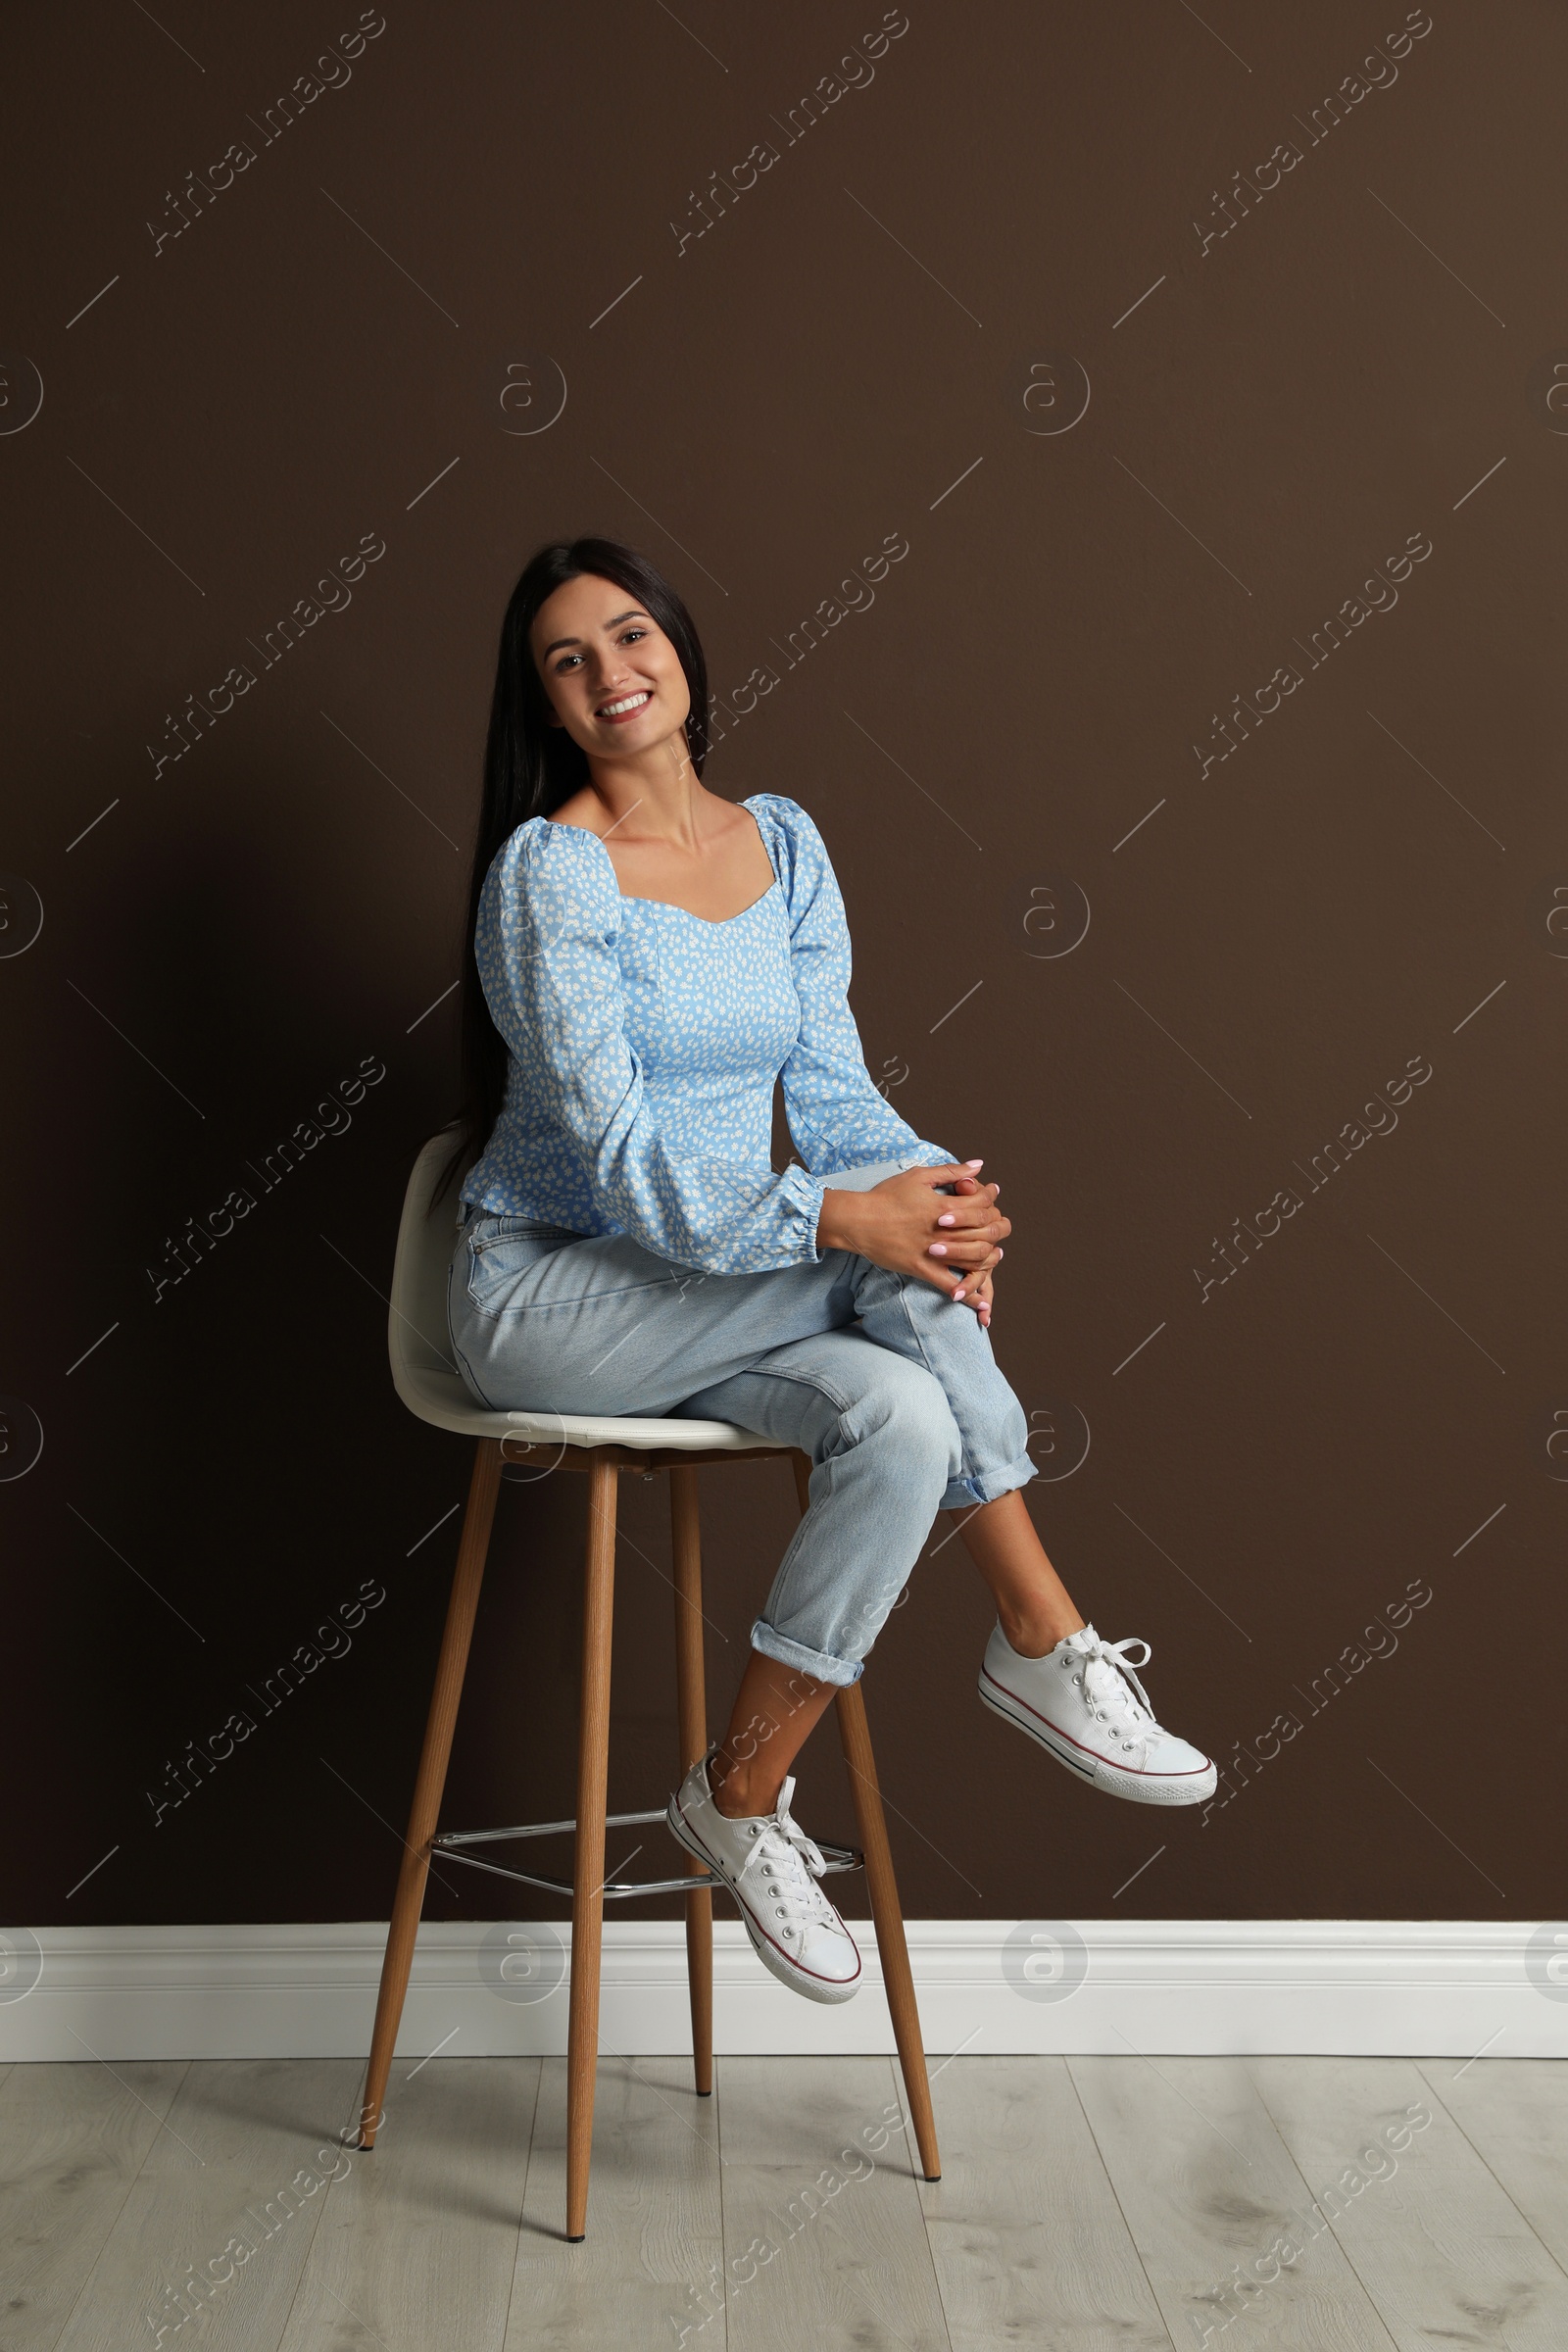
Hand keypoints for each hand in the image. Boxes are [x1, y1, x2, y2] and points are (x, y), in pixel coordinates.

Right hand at [817, 1161, 1008, 1315]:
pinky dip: (968, 1294)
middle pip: (985, 1232)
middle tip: (998, 1226)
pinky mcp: (922, 1269)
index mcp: (945, 1207)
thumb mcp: (919, 1176)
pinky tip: (982, 1301)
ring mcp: (934, 1253)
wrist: (858, 1220)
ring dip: (990, 1259)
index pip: (983, 1203)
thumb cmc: (886, 1196)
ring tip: (994, 1256)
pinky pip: (950, 1285)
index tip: (992, 1194)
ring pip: (974, 1260)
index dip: (991, 1197)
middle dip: (997, 1229)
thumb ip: (951, 1172)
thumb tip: (978, 1165)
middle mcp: (944, 1232)